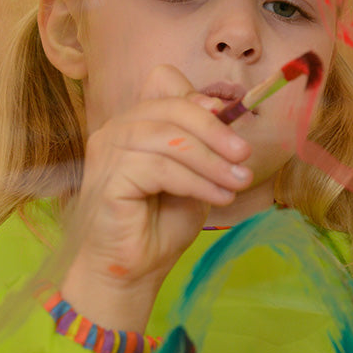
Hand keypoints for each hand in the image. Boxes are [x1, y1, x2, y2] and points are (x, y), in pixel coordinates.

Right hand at [60, 64, 251, 330]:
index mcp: (137, 120)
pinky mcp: (109, 177)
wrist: (134, 270)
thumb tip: (228, 113)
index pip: (164, 81)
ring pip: (169, 138)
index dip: (197, 95)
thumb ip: (202, 142)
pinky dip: (197, 181)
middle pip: (172, 107)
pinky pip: (161, 168)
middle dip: (214, 129)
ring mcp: (108, 150)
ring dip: (211, 160)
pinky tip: (219, 197)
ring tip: (238, 182)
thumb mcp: (194, 172)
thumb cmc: (161, 222)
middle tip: (244, 155)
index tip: (228, 116)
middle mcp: (117, 128)